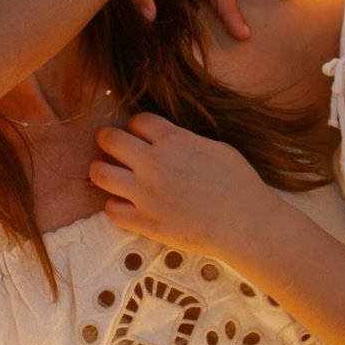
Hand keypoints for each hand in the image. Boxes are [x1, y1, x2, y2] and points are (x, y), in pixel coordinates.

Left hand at [88, 111, 268, 254]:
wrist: (244, 224)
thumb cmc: (239, 184)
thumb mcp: (215, 147)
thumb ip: (184, 140)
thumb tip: (167, 139)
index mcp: (173, 141)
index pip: (138, 120)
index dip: (136, 125)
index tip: (139, 132)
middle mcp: (153, 164)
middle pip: (110, 140)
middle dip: (107, 138)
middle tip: (109, 143)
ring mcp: (145, 194)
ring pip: (100, 173)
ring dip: (101, 169)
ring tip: (108, 172)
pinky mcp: (144, 222)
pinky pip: (111, 209)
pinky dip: (115, 204)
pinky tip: (124, 203)